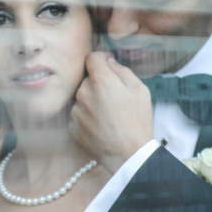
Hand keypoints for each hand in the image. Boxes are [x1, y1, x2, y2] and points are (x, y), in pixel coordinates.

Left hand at [70, 52, 153, 174]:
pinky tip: (101, 125)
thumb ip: (122, 71)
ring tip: (109, 114)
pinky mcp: (72, 126)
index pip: (91, 58)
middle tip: (114, 97)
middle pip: (87, 79)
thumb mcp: (139, 90)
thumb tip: (108, 62)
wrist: (128, 154)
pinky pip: (79, 114)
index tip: (108, 65)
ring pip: (82, 97)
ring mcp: (75, 111)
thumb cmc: (137, 121)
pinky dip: (87, 116)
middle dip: (99, 83)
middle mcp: (83, 93)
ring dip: (92, 100)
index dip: (101, 59)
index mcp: (101, 81)